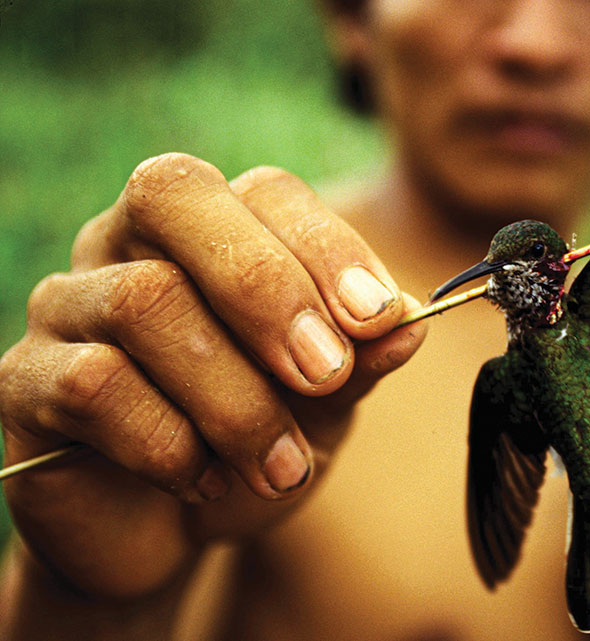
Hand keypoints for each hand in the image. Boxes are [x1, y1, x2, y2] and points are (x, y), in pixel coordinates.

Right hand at [0, 154, 426, 600]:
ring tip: (285, 468)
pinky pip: (92, 385)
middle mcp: (128, 243)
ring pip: (145, 302)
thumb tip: (408, 321)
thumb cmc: (254, 441)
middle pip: (175, 198)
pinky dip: (170, 443)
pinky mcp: (24, 380)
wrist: (170, 528)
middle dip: (268, 289)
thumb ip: (360, 359)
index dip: (326, 246)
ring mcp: (68, 303)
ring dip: (236, 399)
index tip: (378, 320)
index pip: (264, 190)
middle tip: (327, 375)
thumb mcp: (324, 403)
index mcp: (213, 230)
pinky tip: (206, 483)